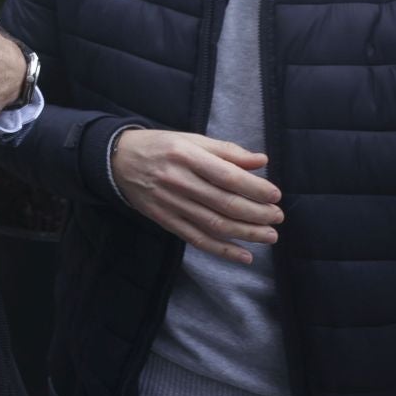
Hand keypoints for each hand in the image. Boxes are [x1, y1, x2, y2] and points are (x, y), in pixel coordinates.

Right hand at [110, 129, 283, 264]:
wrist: (117, 160)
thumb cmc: (161, 147)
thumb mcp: (191, 139)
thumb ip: (226, 151)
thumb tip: (261, 161)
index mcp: (187, 155)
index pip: (228, 176)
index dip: (255, 188)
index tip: (275, 195)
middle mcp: (178, 180)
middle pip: (224, 203)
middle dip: (257, 214)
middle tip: (277, 217)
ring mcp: (170, 203)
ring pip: (214, 224)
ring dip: (246, 233)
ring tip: (270, 236)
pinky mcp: (164, 220)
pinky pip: (196, 238)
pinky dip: (222, 250)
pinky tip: (243, 255)